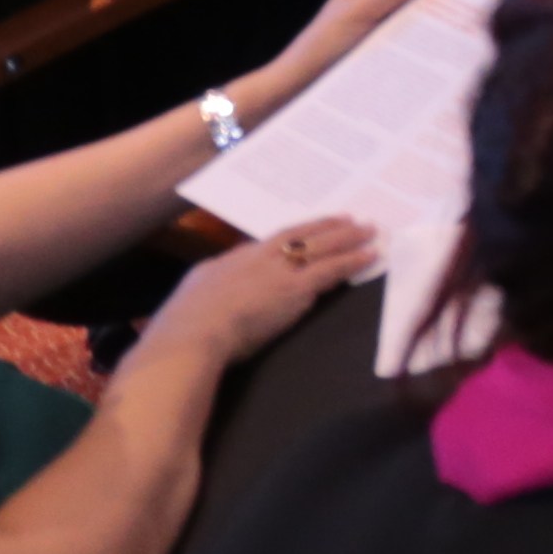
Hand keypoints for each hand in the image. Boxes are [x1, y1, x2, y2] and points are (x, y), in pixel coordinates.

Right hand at [126, 217, 374, 378]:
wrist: (189, 335)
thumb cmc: (182, 326)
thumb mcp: (192, 297)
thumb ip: (208, 290)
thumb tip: (210, 293)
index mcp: (229, 261)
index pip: (268, 242)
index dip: (293, 234)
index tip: (308, 228)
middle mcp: (256, 259)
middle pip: (298, 235)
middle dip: (325, 227)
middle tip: (349, 217)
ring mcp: (277, 271)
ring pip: (320, 247)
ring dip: (347, 237)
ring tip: (370, 229)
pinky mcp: (295, 289)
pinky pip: (331, 270)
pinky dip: (352, 261)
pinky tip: (369, 256)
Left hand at [236, 0, 445, 113]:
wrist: (296, 87)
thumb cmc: (323, 45)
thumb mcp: (361, 11)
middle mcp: (378, 0)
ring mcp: (381, 25)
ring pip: (419, 14)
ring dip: (439, 18)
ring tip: (470, 25)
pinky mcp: (385, 49)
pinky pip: (413, 38)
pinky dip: (428, 39)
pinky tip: (446, 49)